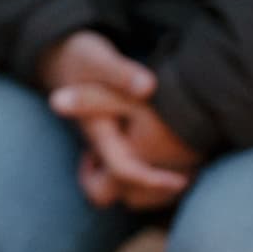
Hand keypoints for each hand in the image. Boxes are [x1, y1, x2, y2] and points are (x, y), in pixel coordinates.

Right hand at [37, 30, 189, 207]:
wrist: (62, 59)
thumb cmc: (84, 58)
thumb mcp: (100, 61)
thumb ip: (122, 74)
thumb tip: (148, 87)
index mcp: (100, 133)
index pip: (123, 171)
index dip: (153, 180)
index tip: (183, 179)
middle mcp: (102, 148)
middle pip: (123, 193)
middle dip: (156, 193)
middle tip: (188, 180)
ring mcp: (107, 148)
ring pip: (128, 189)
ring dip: (158, 188)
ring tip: (190, 172)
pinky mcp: (115, 143)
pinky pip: (135, 171)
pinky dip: (156, 172)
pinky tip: (182, 159)